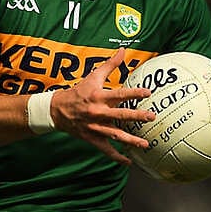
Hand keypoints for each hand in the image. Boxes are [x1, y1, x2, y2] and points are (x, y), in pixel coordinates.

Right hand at [50, 48, 153, 164]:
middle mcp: (98, 112)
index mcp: (99, 96)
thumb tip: (123, 50)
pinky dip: (117, 157)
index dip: (134, 92)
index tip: (148, 92)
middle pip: (121, 115)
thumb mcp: (93, 76)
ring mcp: (96, 127)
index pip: (120, 94)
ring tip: (145, 144)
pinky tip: (129, 161)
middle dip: (137, 116)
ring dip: (131, 140)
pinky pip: (106, 150)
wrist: (58, 110)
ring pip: (116, 135)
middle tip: (152, 116)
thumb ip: (110, 64)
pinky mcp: (93, 138)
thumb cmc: (79, 92)